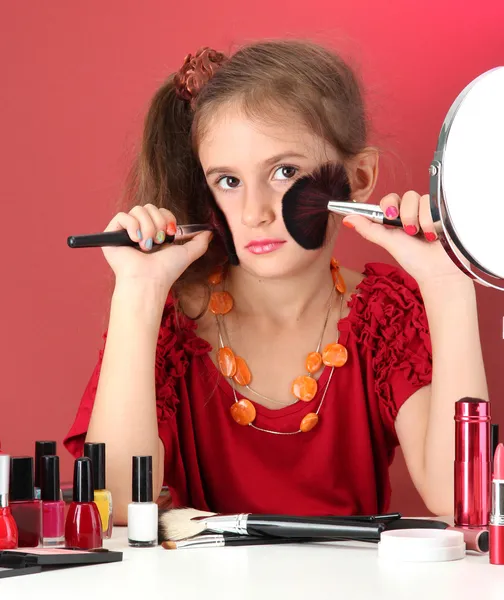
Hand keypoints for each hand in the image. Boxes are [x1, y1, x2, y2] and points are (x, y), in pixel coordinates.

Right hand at [102, 204, 211, 289]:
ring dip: (147, 227)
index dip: (167, 217)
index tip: (172, 233)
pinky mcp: (111, 234)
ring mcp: (124, 232)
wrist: (150, 280)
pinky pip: (122, 216)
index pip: (159, 210)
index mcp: (153, 232)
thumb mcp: (187, 253)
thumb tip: (209, 231)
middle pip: (148, 206)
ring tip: (147, 246)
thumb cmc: (166, 270)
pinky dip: (132, 227)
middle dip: (158, 223)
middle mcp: (138, 231)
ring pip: (137, 210)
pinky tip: (135, 242)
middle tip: (159, 241)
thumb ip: (199, 242)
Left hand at [342, 191, 468, 286]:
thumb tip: (347, 218)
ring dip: (421, 221)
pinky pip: (436, 203)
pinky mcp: (446, 211)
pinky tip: (437, 234)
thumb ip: (369, 229)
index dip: (389, 205)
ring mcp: (432, 211)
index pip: (391, 199)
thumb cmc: (415, 260)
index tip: (389, 216)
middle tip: (410, 231)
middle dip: (406, 215)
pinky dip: (434, 221)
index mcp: (399, 218)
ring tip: (427, 236)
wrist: (440, 272)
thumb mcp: (388, 242)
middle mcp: (416, 212)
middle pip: (407, 196)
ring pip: (422, 199)